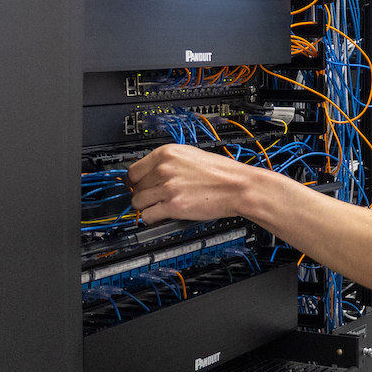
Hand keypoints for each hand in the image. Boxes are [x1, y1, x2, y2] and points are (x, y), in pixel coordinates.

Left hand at [126, 143, 249, 224]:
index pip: (133, 170)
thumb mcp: (190, 155)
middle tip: (155, 198)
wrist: (238, 186)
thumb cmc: (221, 172)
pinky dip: (152, 219)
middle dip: (143, 194)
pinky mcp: (173, 206)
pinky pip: (148, 216)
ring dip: (147, 207)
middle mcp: (164, 169)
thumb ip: (168, 163)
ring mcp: (167, 188)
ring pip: (138, 202)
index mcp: (167, 153)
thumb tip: (152, 172)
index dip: (134, 181)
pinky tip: (162, 216)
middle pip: (135, 187)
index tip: (136, 186)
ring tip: (160, 207)